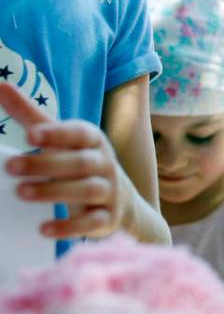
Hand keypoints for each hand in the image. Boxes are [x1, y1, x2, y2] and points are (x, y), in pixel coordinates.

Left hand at [0, 84, 129, 238]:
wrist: (122, 203)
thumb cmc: (80, 164)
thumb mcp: (62, 140)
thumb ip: (32, 116)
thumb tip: (0, 85)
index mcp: (94, 141)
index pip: (80, 133)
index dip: (58, 133)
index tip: (31, 134)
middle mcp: (105, 164)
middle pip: (80, 163)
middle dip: (46, 164)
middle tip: (11, 167)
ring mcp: (109, 192)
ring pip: (87, 190)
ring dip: (55, 192)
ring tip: (21, 193)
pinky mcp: (107, 219)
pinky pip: (92, 223)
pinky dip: (70, 226)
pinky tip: (44, 228)